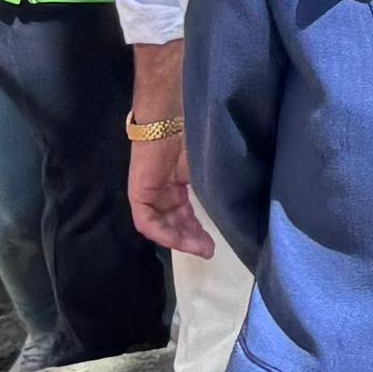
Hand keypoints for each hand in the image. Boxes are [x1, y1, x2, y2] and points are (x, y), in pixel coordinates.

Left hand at [129, 128, 214, 261]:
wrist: (169, 121)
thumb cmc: (191, 137)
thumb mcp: (204, 167)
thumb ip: (209, 186)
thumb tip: (234, 200)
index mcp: (175, 186)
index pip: (184, 215)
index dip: (197, 232)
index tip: (212, 245)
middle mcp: (162, 193)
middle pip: (175, 223)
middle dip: (191, 239)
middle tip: (208, 250)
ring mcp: (149, 194)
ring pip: (162, 226)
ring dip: (179, 240)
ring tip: (199, 248)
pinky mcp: (138, 194)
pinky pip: (147, 222)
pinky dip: (161, 233)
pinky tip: (176, 240)